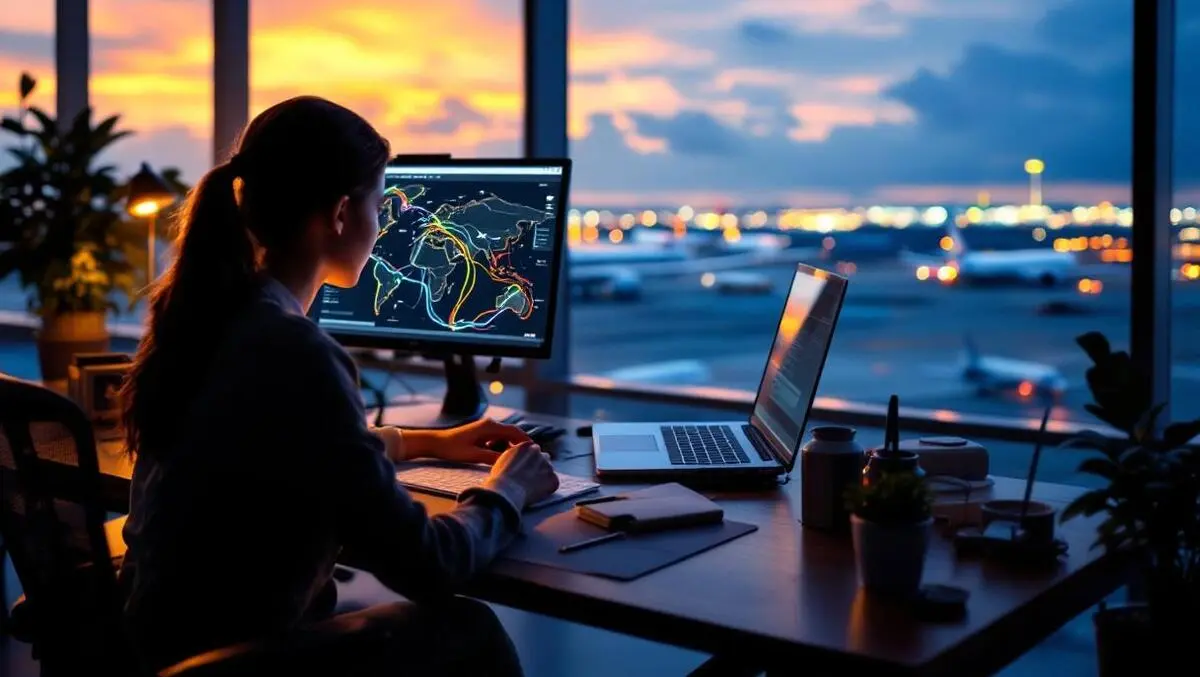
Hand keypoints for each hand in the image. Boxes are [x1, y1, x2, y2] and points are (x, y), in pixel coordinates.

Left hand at [404, 418, 531, 464]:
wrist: (435, 443)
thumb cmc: (452, 448)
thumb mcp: (473, 455)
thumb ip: (492, 457)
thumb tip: (509, 461)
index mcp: (489, 427)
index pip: (514, 432)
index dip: (526, 441)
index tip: (536, 451)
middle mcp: (489, 425)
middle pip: (512, 433)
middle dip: (520, 445)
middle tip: (530, 458)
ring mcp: (485, 429)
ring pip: (504, 437)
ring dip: (510, 447)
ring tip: (517, 460)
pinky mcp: (480, 434)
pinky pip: (496, 440)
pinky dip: (501, 447)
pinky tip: (500, 458)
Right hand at [487, 442, 559, 507]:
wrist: (507, 492)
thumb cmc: (501, 477)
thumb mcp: (505, 457)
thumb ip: (516, 453)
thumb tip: (520, 455)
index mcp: (527, 445)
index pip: (533, 450)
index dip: (529, 461)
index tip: (524, 469)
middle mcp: (540, 453)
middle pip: (544, 458)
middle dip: (539, 466)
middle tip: (530, 477)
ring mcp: (548, 466)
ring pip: (548, 470)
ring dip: (543, 476)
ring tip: (531, 486)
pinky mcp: (554, 479)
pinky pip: (553, 482)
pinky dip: (547, 488)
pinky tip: (535, 493)